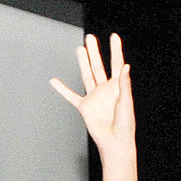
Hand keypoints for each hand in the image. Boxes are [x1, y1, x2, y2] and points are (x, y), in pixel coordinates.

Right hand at [49, 32, 135, 165]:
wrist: (115, 143)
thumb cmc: (125, 126)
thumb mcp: (126, 103)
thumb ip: (124, 85)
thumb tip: (125, 66)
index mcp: (118, 87)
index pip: (116, 64)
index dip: (116, 50)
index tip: (114, 37)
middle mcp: (105, 90)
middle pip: (98, 66)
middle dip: (94, 51)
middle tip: (90, 38)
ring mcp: (94, 97)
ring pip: (86, 76)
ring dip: (82, 62)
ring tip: (79, 49)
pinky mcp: (85, 107)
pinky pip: (71, 96)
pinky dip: (62, 89)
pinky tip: (55, 81)